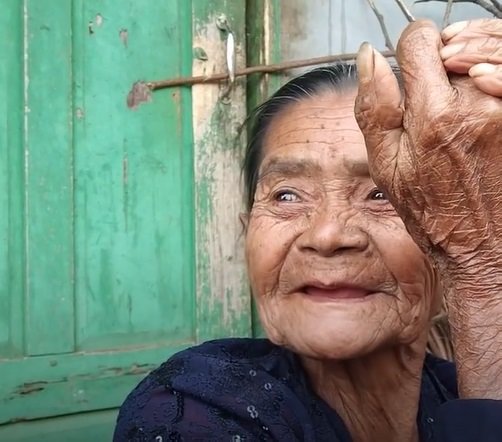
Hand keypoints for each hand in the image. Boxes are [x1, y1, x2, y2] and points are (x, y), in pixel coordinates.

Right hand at [355, 20, 501, 269]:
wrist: (484, 243)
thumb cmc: (432, 210)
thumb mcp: (386, 166)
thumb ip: (375, 108)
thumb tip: (368, 57)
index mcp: (434, 116)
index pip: (421, 40)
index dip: (409, 49)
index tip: (409, 67)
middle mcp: (478, 104)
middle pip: (456, 42)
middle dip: (441, 56)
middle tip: (433, 84)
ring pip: (489, 48)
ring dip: (471, 57)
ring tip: (458, 82)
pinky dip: (493, 69)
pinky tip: (482, 85)